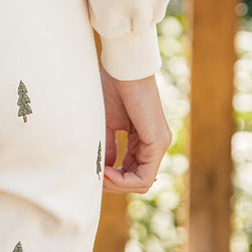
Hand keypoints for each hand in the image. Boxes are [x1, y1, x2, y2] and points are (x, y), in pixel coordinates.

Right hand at [100, 68, 170, 194]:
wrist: (123, 67)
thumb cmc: (112, 87)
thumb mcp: (107, 123)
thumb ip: (108, 146)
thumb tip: (103, 169)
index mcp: (144, 138)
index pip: (132, 170)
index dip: (112, 176)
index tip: (93, 171)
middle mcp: (155, 143)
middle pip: (137, 180)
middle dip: (114, 183)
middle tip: (94, 177)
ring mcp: (159, 143)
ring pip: (141, 182)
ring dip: (117, 183)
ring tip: (98, 174)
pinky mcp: (158, 142)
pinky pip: (144, 177)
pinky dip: (123, 180)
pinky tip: (106, 171)